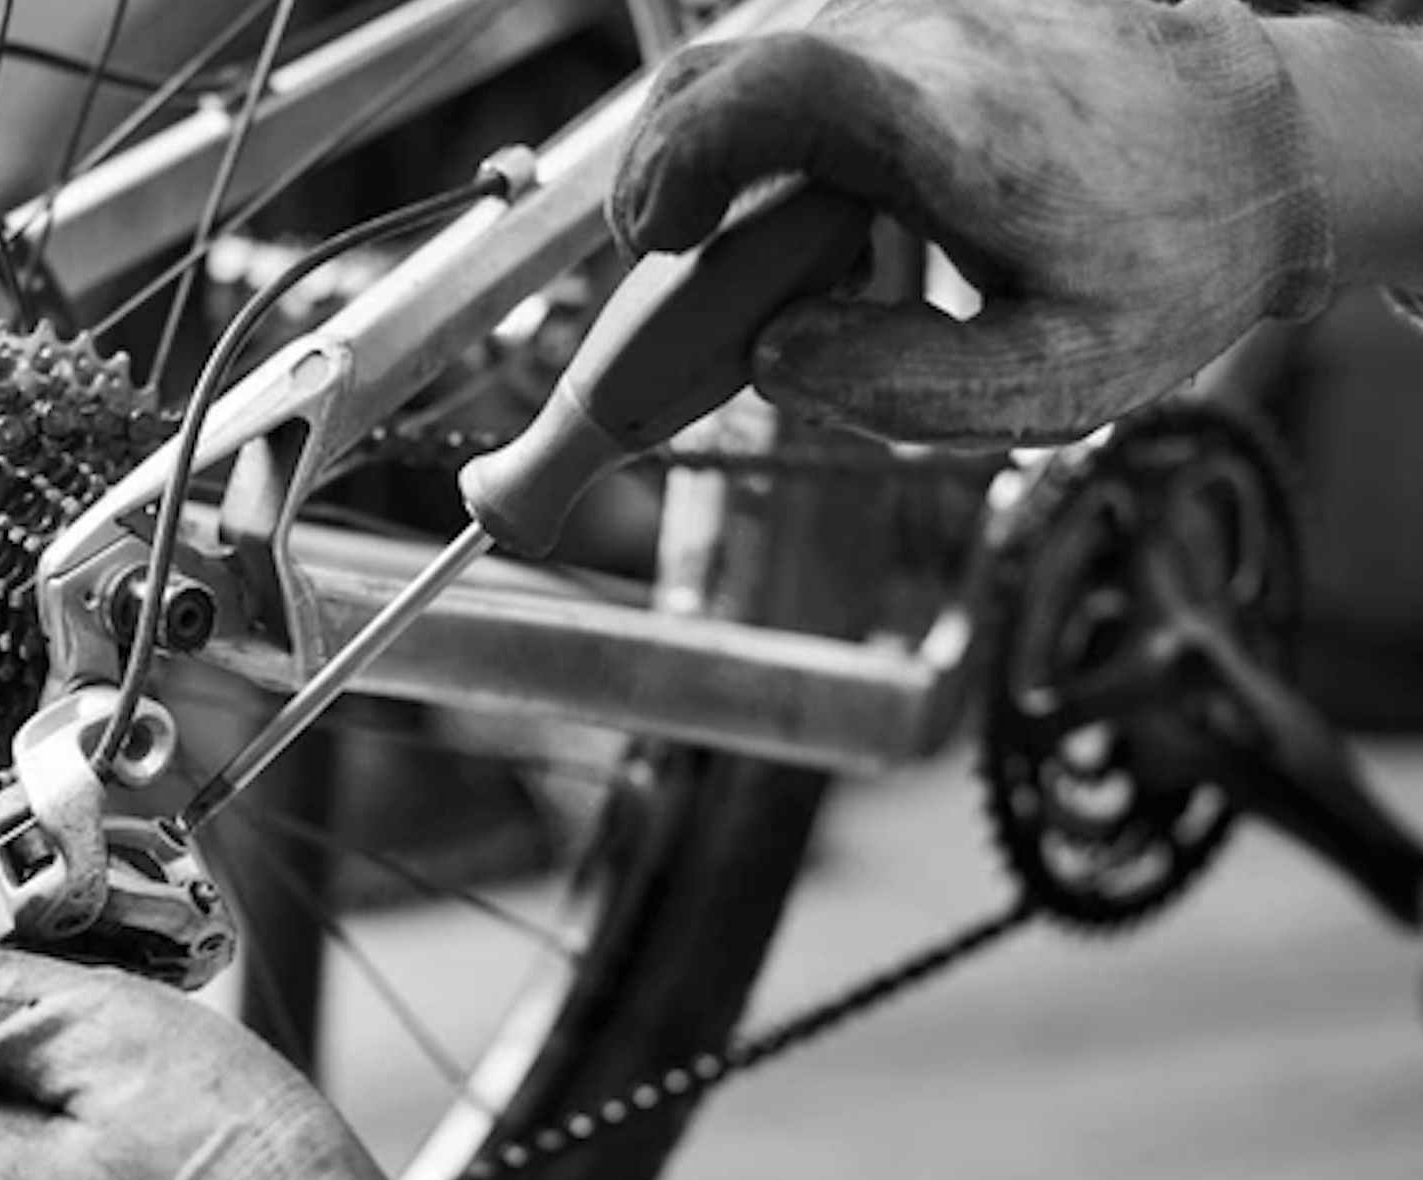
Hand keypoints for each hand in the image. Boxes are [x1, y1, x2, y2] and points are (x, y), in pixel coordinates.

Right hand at [610, 0, 1333, 445]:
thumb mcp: (1057, 376)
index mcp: (947, 127)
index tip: (663, 245)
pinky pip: (797, 64)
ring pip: (752, 66)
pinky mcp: (914, 18)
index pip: (761, 96)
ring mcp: (915, 15)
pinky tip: (807, 213)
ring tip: (748, 256)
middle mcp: (920, 42)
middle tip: (675, 267)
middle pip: (724, 73)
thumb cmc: (1166, 265)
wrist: (1271, 144)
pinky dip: (761, 137)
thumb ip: (902, 387)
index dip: (677, 165)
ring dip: (715, 161)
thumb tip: (771, 359)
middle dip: (665, 173)